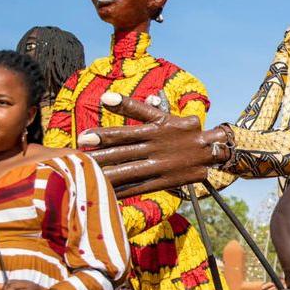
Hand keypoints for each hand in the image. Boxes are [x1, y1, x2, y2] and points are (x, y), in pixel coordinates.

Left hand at [77, 92, 234, 196]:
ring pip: (129, 171)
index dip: (104, 134)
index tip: (83, 137)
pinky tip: (106, 192)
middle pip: (124, 153)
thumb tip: (106, 97)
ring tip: (86, 176)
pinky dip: (123, 190)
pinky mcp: (165, 181)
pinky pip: (140, 187)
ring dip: (107, 174)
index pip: (126, 131)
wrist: (212, 150)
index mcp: (156, 129)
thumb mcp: (163, 115)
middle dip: (99, 156)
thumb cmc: (182, 129)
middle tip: (77, 159)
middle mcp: (157, 147)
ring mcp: (161, 165)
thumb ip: (135, 107)